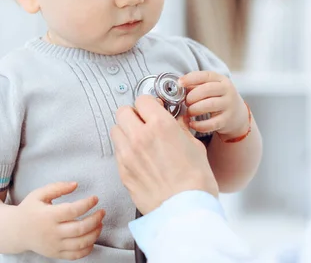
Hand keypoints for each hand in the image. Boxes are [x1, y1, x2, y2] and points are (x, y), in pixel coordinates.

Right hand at [15, 182, 104, 260]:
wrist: (15, 231)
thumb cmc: (30, 209)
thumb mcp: (39, 194)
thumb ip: (57, 187)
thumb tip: (75, 184)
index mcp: (48, 216)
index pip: (72, 211)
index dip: (87, 204)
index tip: (95, 198)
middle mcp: (51, 232)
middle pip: (79, 229)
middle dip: (95, 220)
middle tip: (102, 212)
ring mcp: (54, 245)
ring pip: (80, 243)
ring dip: (95, 234)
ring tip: (100, 224)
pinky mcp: (55, 253)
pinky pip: (75, 255)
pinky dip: (88, 248)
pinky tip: (92, 238)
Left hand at [111, 95, 218, 214]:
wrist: (186, 210)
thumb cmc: (195, 182)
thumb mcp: (195, 146)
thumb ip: (180, 129)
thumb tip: (176, 121)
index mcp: (160, 125)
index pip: (143, 100)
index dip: (150, 103)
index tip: (154, 108)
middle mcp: (140, 136)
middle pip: (123, 112)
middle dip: (134, 114)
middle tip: (144, 121)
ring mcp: (128, 154)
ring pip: (116, 130)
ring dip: (126, 131)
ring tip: (139, 139)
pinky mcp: (123, 171)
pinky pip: (117, 151)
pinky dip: (125, 149)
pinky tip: (139, 157)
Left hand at [179, 71, 248, 138]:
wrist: (237, 114)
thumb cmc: (218, 98)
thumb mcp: (211, 88)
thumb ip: (196, 86)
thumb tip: (179, 87)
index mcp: (221, 80)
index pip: (205, 75)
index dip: (190, 78)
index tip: (180, 83)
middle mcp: (227, 90)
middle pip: (207, 89)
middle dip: (192, 96)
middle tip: (186, 102)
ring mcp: (228, 105)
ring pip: (210, 105)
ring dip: (195, 109)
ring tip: (189, 112)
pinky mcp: (227, 120)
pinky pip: (212, 123)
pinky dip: (199, 125)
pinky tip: (192, 124)